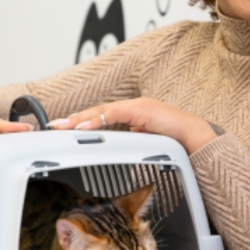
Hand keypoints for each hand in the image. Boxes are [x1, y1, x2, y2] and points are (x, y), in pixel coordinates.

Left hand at [47, 97, 217, 154]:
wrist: (195, 137)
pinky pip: (116, 114)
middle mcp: (134, 106)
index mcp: (134, 112)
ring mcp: (138, 106)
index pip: (103, 114)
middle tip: (54, 125)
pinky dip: (99, 120)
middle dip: (75, 118)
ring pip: (103, 110)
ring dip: (81, 119)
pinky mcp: (143, 110)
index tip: (64, 127)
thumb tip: (123, 143)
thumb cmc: (176, 141)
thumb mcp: (148, 141)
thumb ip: (135, 139)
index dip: (83, 120)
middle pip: (98, 111)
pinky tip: (85, 126)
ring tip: (64, 126)